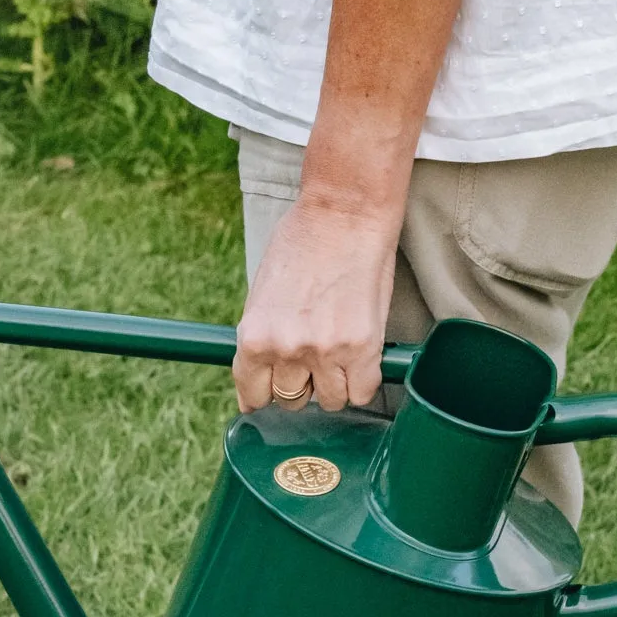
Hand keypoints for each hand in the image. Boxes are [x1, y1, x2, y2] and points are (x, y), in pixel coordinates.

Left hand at [233, 194, 398, 412]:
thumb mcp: (263, 294)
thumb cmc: (302, 243)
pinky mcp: (364, 348)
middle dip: (299, 385)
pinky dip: (361, 383)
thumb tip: (258, 372)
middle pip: (290, 400)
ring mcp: (326, 351)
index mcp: (254, 337)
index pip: (252, 394)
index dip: (264, 393)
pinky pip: (362, 393)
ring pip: (327, 401)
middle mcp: (287, 349)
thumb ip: (262, 336)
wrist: (343, 215)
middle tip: (309, 361)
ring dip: (332, 386)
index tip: (272, 389)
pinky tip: (358, 363)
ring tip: (337, 357)